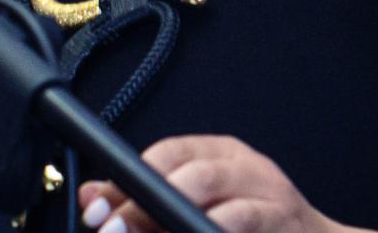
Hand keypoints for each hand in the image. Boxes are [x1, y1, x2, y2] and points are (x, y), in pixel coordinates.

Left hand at [76, 135, 374, 232]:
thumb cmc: (253, 223)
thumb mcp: (198, 201)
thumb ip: (145, 200)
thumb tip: (91, 198)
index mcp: (221, 153)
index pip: (169, 152)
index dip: (130, 179)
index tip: (97, 210)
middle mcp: (249, 168)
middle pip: (193, 176)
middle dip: (148, 206)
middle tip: (115, 228)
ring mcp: (273, 199)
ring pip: (223, 205)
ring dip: (176, 223)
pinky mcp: (286, 225)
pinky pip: (241, 225)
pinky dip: (215, 231)